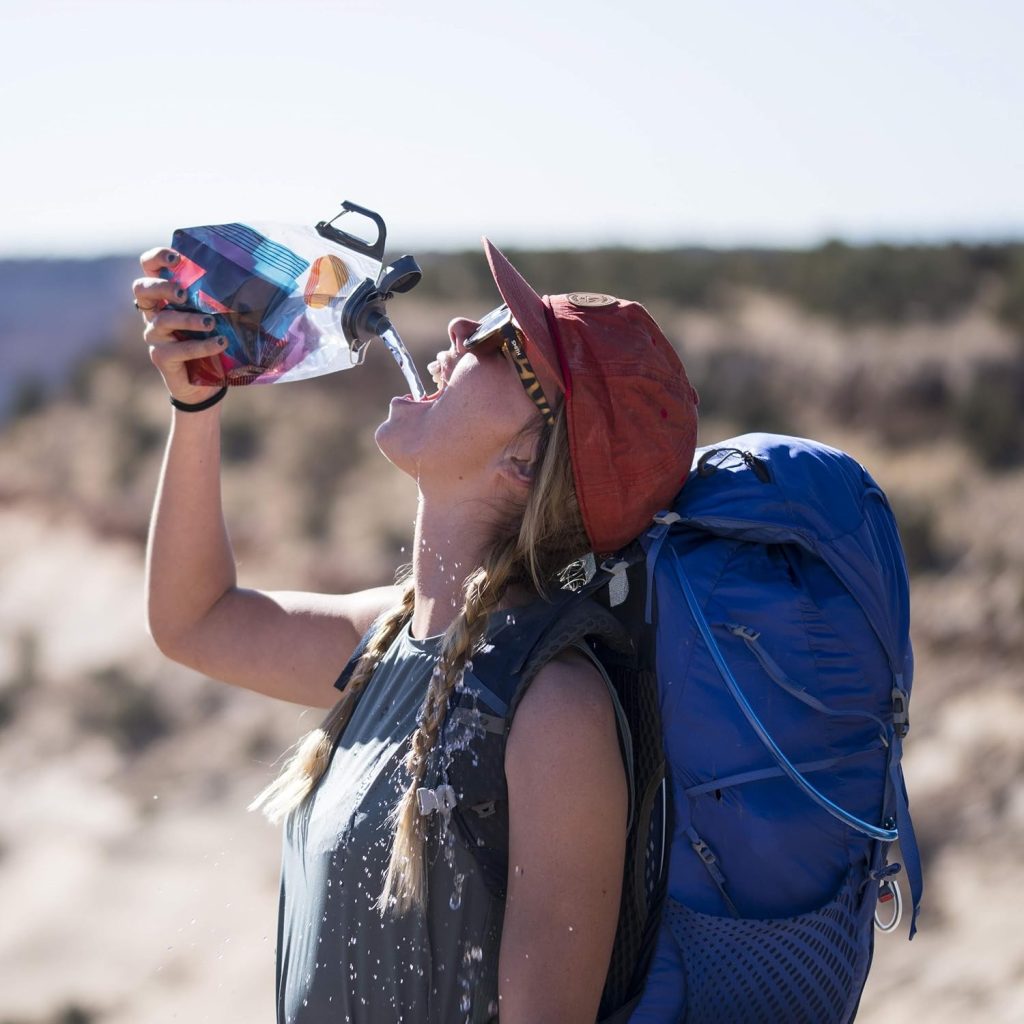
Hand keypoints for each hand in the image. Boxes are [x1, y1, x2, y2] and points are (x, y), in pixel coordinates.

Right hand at [133, 248, 227, 405]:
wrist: (205, 383)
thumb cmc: (211, 341)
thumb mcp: (216, 317)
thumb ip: (220, 300)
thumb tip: (253, 277)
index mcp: (164, 296)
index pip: (149, 268)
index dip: (157, 258)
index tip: (177, 258)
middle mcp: (154, 313)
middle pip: (142, 288)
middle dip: (163, 286)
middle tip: (184, 293)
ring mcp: (154, 336)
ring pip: (163, 320)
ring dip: (188, 319)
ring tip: (211, 322)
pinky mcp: (161, 357)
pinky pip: (179, 349)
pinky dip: (201, 346)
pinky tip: (220, 343)